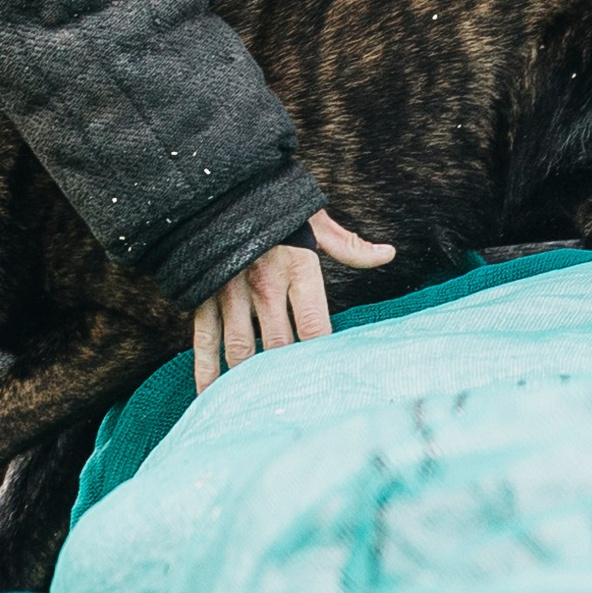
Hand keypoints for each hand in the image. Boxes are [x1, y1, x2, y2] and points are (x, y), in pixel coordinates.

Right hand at [192, 209, 397, 391]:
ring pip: (241, 351)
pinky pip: (204, 341)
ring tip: (259, 408)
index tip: (330, 378)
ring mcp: (229, 295)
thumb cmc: (272, 200)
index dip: (322, 357)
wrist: (215, 184)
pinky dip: (206, 371)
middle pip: (279, 347)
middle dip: (288, 378)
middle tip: (299, 405)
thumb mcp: (314, 217)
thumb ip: (349, 245)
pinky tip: (211, 395)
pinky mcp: (203, 297)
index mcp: (296, 269)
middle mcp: (263, 287)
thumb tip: (388, 254)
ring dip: (249, 382)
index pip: (314, 327)